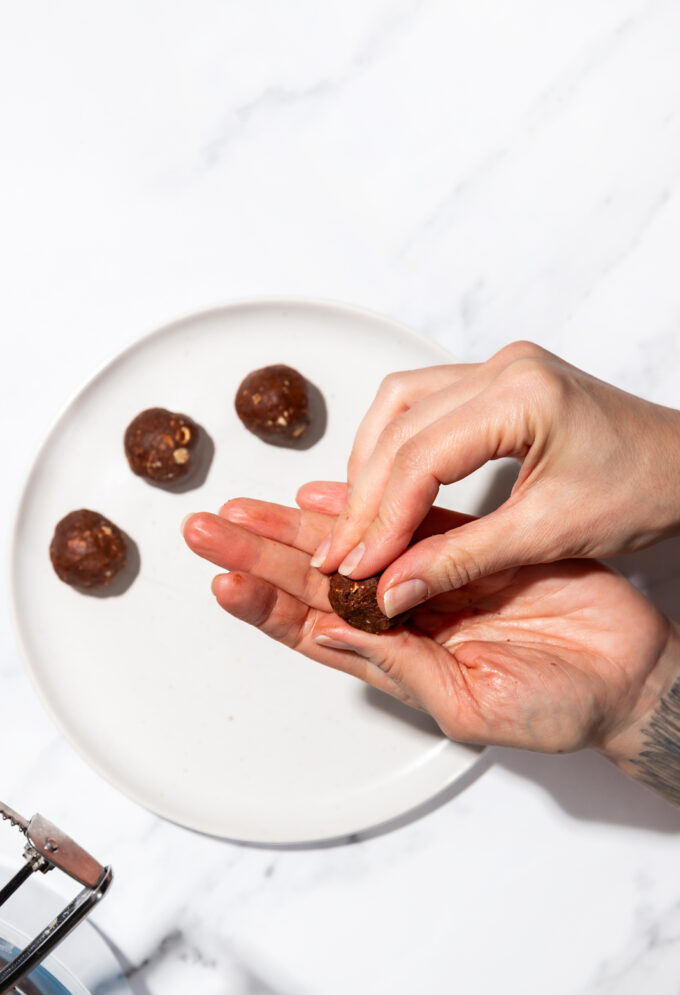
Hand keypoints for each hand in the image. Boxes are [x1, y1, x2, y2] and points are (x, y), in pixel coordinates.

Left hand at [182, 483, 676, 770]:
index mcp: (399, 659)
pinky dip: (365, 506)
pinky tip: (325, 495)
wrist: (627, 672)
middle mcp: (405, 618)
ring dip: (297, 527)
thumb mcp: (472, 701)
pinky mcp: (469, 547)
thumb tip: (328, 634)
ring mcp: (433, 579)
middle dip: (259, 555)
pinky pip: (406, 521)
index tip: (223, 580)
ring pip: (349, 546)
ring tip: (247, 509)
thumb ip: (400, 665)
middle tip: (207, 531)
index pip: (312, 628)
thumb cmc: (559, 706)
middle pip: (315, 581)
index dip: (265, 605)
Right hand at [309, 342, 679, 619]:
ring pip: (400, 404)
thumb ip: (461, 560)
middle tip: (339, 551)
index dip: (380, 518)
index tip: (355, 565)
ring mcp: (500, 368)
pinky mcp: (499, 383)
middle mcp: (504, 367)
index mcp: (522, 395)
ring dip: (370, 463)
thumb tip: (394, 588)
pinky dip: (395, 446)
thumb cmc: (644, 490)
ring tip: (354, 522)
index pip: (420, 457)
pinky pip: (423, 403)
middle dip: (362, 495)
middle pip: (399, 425)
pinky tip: (384, 485)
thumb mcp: (548, 534)